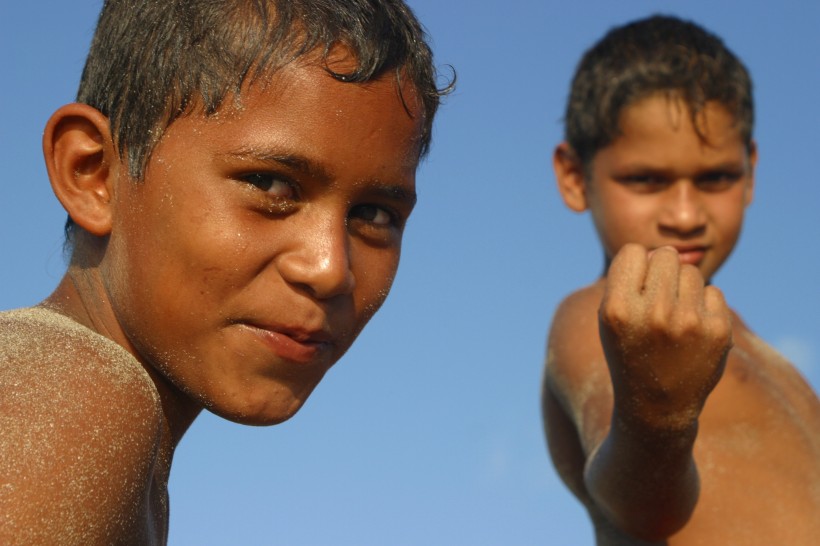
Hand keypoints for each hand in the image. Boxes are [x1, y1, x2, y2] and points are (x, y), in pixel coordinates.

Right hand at [599, 244, 732, 431]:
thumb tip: (667, 250)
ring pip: (691, 272)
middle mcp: (652, 314)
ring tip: (673, 321)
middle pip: (665, 255)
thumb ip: (629, 278)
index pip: (632, 251)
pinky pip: (713, 292)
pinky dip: (704, 307)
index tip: (634, 291)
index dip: (634, 268)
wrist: (657, 406)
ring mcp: (688, 323)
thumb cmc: (630, 351)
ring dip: (683, 290)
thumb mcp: (611, 317)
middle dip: (661, 273)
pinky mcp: (717, 332)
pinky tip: (692, 332)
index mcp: (617, 309)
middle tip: (657, 303)